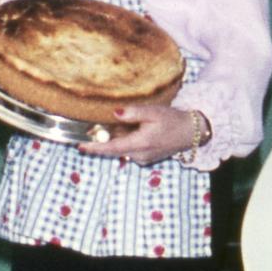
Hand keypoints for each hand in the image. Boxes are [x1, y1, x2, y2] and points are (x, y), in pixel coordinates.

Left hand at [76, 103, 195, 165]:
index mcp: (140, 143)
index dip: (95, 148)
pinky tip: (135, 129)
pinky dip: (126, 140)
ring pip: (121, 149)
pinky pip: (130, 149)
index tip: (80, 147)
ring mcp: (143, 158)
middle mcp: (140, 155)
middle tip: (93, 129)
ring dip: (117, 138)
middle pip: (113, 149)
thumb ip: (133, 113)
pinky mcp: (146, 158)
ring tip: (125, 124)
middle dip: (102, 140)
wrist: (191, 133)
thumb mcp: (153, 112)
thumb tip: (114, 113)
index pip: (111, 148)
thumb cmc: (173, 120)